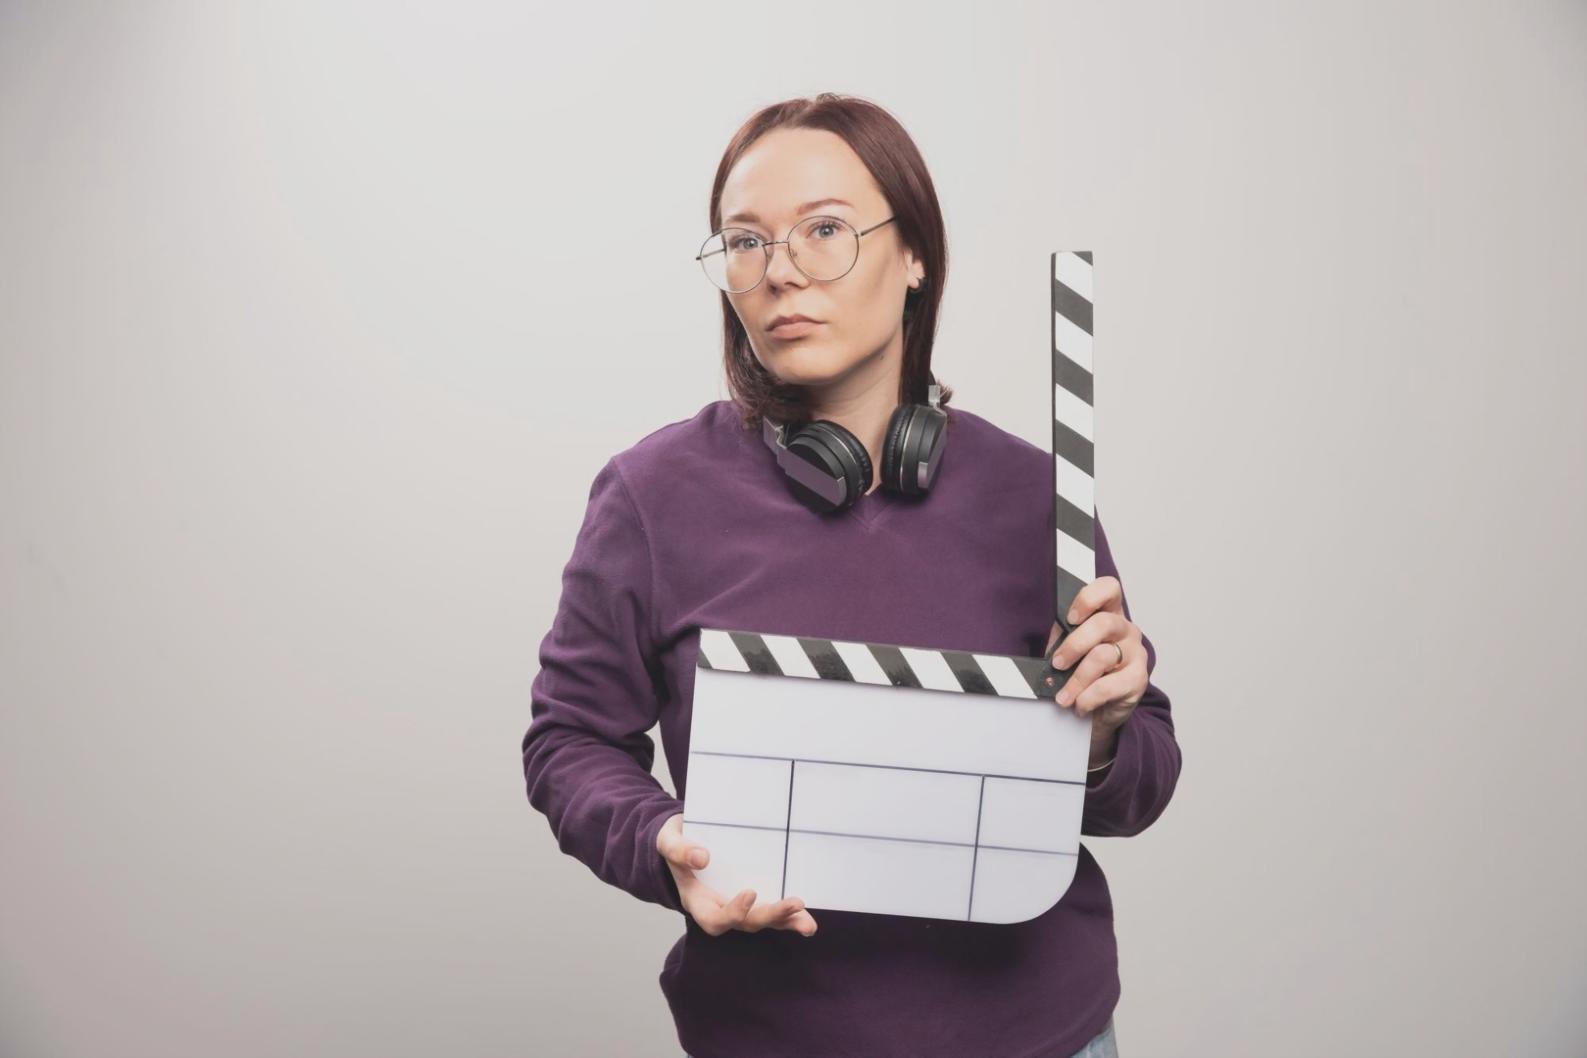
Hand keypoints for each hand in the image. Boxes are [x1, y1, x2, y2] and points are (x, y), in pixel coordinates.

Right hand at [656, 812, 818, 936]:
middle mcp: (719, 908)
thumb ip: (679, 850)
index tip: (749, 893)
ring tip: (808, 924)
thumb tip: (702, 858)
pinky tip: (805, 916)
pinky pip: (770, 907)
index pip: (714, 919)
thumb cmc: (675, 841)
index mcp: (697, 901)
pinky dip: (788, 914)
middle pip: (745, 923)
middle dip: (770, 916)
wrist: (683, 837)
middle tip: (794, 905)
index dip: (733, 913)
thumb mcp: (668, 840)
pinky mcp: (753, 894)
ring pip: (762, 920)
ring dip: (786, 921)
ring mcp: (737, 903)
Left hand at [1044, 575, 1148, 736]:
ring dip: (1076, 679)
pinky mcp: (1138, 679)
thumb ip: (1062, 637)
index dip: (1089, 598)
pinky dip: (1088, 698)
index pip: (1109, 588)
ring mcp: (1135, 653)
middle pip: (1103, 623)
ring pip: (1102, 656)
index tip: (1071, 617)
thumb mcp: (1071, 650)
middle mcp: (1126, 629)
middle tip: (1057, 663)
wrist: (1103, 710)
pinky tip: (1079, 705)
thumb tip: (1051, 638)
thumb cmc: (1085, 672)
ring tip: (1063, 696)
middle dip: (1074, 645)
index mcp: (1109, 613)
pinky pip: (1107, 686)